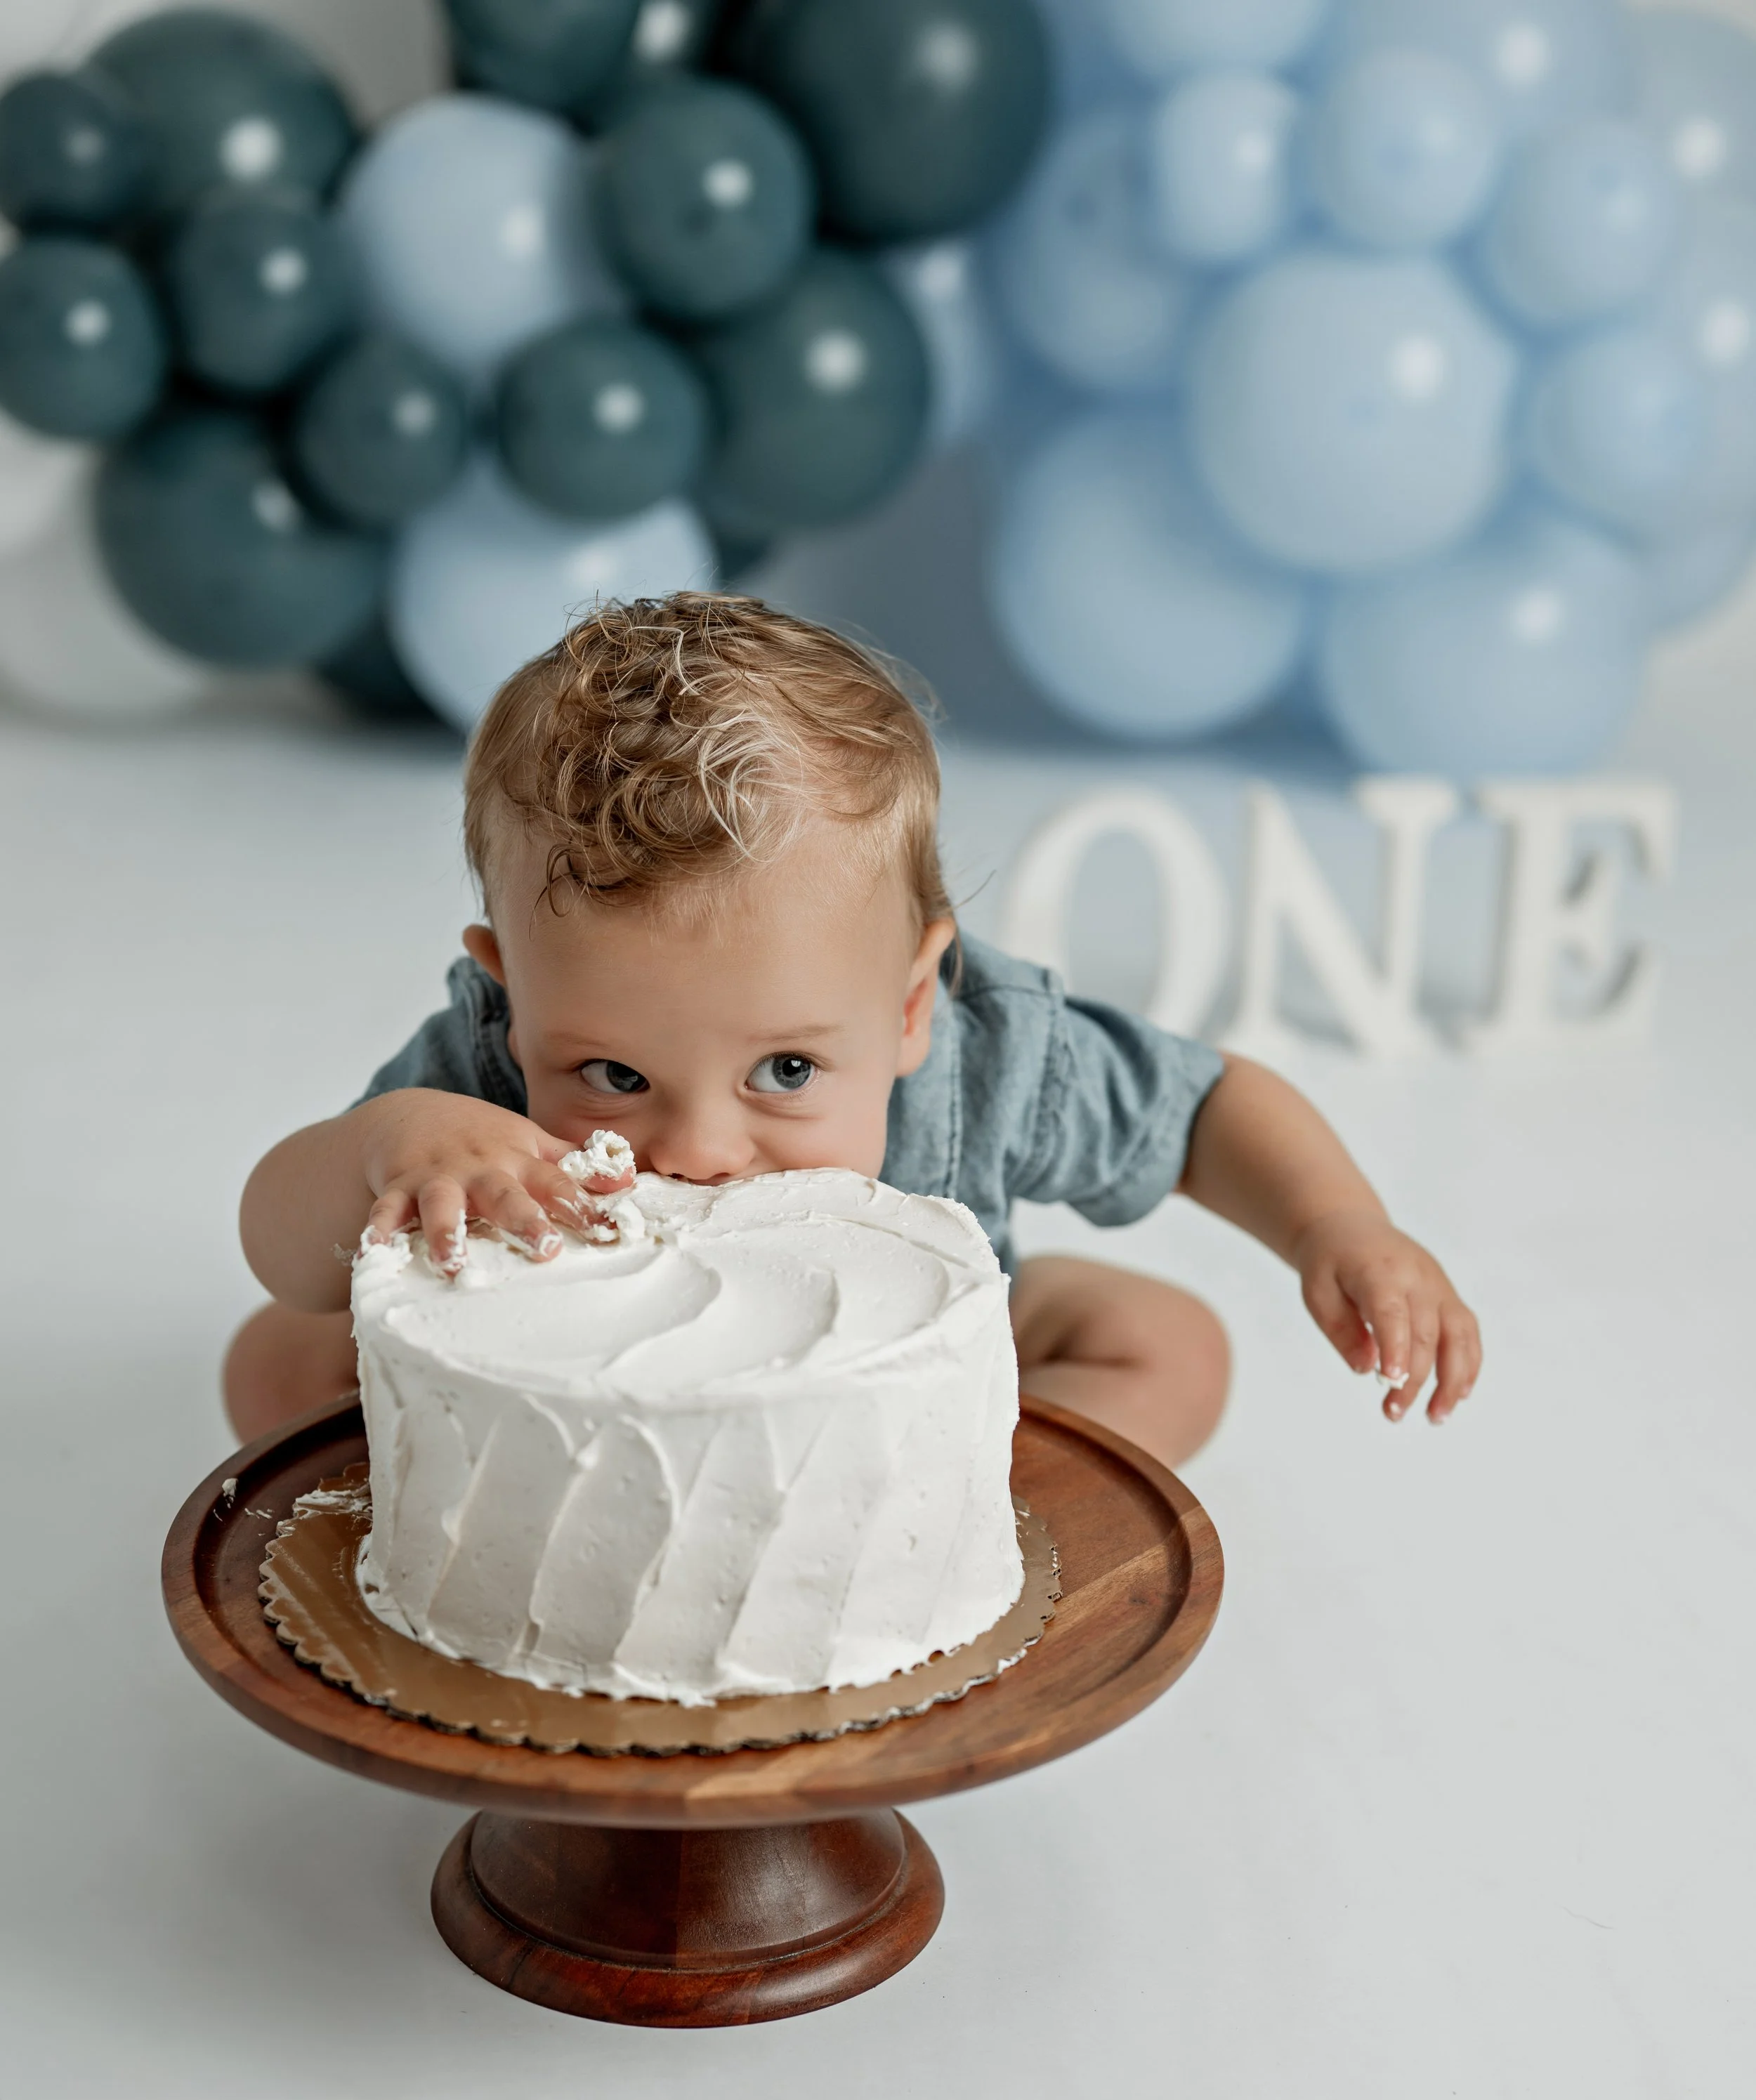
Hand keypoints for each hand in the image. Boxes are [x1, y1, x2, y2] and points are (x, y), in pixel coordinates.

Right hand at [357, 1090, 633, 1274]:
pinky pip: (385, 1210)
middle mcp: (482, 1169)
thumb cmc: (483, 1140)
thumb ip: (577, 1164)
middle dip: (524, 1220)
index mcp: (519, 1160)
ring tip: (453, 1263)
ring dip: (447, 1232)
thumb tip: (630, 1177)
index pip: (557, 1183)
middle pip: (506, 1194)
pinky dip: (377, 1229)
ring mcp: (438, 1178)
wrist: (411, 1115)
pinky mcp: (397, 1188)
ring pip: (442, 1206)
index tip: (607, 1229)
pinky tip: (371, 1251)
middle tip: (546, 1249)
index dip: (582, 1204)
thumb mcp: (531, 1143)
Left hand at [1292, 1206, 1481, 1423]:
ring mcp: (1439, 1285)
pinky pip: (1467, 1332)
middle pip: (1424, 1333)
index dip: (1394, 1347)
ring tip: (1436, 1416)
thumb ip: (1340, 1330)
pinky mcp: (1449, 1295)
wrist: (1352, 1228)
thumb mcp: (1317, 1292)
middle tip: (1393, 1413)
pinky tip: (1456, 1395)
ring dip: (1452, 1379)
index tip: (1392, 1382)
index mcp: (1379, 1271)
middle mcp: (1417, 1276)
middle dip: (1413, 1379)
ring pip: (1458, 1335)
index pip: (1392, 1312)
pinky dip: (1468, 1364)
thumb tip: (1365, 1369)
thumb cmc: (1331, 1264)